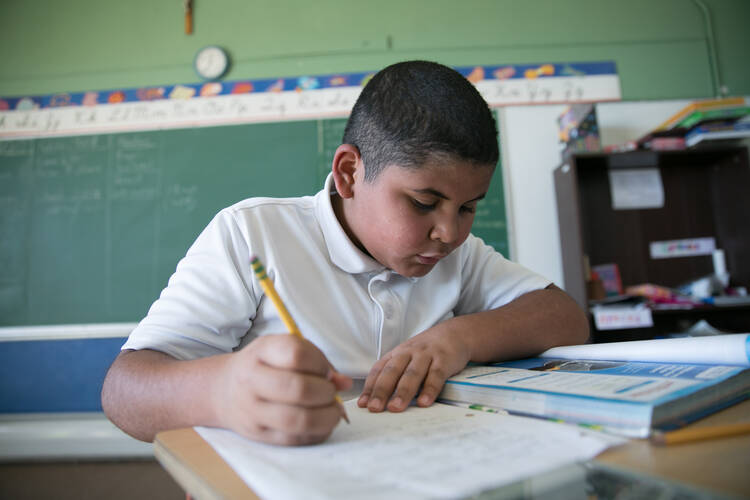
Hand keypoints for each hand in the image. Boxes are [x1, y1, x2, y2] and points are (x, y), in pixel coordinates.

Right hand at [215, 334, 351, 444]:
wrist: (223, 390)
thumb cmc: (263, 366)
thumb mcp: (281, 350)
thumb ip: (315, 360)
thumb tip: (344, 383)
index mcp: (261, 351)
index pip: (296, 354)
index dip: (320, 363)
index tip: (326, 371)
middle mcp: (251, 380)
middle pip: (299, 389)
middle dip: (326, 392)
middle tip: (331, 392)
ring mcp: (252, 411)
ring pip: (298, 420)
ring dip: (326, 416)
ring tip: (333, 410)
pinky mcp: (258, 434)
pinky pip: (294, 439)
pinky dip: (317, 432)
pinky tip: (321, 423)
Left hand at [357, 324, 469, 412]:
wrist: (454, 333)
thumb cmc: (426, 351)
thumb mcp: (407, 357)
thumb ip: (395, 374)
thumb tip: (379, 399)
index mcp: (396, 354)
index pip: (379, 370)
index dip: (370, 387)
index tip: (362, 404)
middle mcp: (408, 353)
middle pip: (392, 372)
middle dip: (381, 391)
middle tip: (374, 408)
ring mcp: (426, 355)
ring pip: (412, 374)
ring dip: (402, 392)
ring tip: (395, 408)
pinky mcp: (444, 360)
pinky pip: (435, 375)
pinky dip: (429, 389)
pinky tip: (423, 402)